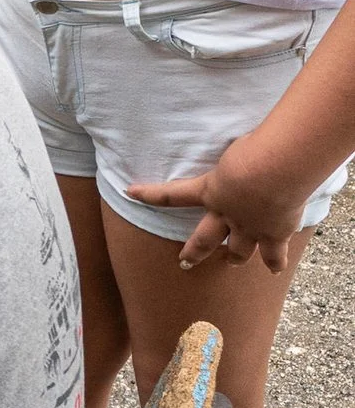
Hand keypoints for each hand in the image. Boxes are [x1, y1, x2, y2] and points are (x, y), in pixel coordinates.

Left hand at [128, 156, 306, 272]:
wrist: (277, 169)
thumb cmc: (255, 147)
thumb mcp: (230, 144)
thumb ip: (225, 150)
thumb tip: (230, 137)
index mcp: (209, 191)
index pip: (170, 194)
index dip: (149, 194)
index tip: (130, 192)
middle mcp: (227, 215)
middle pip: (205, 239)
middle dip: (194, 252)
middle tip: (184, 263)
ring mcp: (251, 227)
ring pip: (239, 251)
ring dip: (235, 257)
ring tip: (233, 262)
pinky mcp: (275, 233)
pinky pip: (274, 254)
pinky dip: (275, 262)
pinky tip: (274, 270)